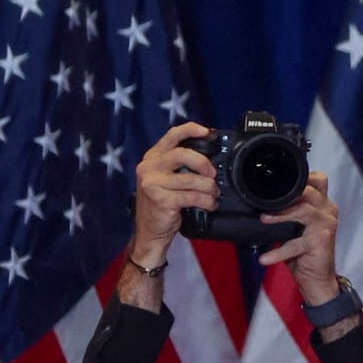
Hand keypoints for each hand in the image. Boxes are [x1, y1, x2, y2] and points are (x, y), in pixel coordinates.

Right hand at [131, 124, 217, 269]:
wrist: (149, 232)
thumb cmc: (161, 204)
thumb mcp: (165, 179)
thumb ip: (180, 166)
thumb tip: (209, 156)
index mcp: (152, 158)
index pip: (172, 136)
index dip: (191, 130)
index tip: (208, 132)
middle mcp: (149, 167)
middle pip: (182, 154)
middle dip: (203, 163)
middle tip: (213, 174)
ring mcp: (152, 184)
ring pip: (191, 179)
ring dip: (208, 188)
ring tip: (214, 194)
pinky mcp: (161, 200)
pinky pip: (192, 196)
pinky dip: (206, 201)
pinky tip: (209, 204)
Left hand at [260, 175, 341, 312]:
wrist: (318, 280)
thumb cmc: (304, 253)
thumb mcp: (294, 227)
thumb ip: (286, 212)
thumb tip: (259, 205)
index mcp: (322, 204)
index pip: (318, 179)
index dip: (301, 177)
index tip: (277, 181)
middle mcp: (328, 210)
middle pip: (310, 190)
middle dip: (286, 194)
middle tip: (264, 202)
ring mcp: (327, 224)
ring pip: (303, 210)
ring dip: (281, 215)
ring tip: (263, 219)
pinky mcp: (322, 241)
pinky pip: (296, 243)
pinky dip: (278, 252)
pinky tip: (265, 258)